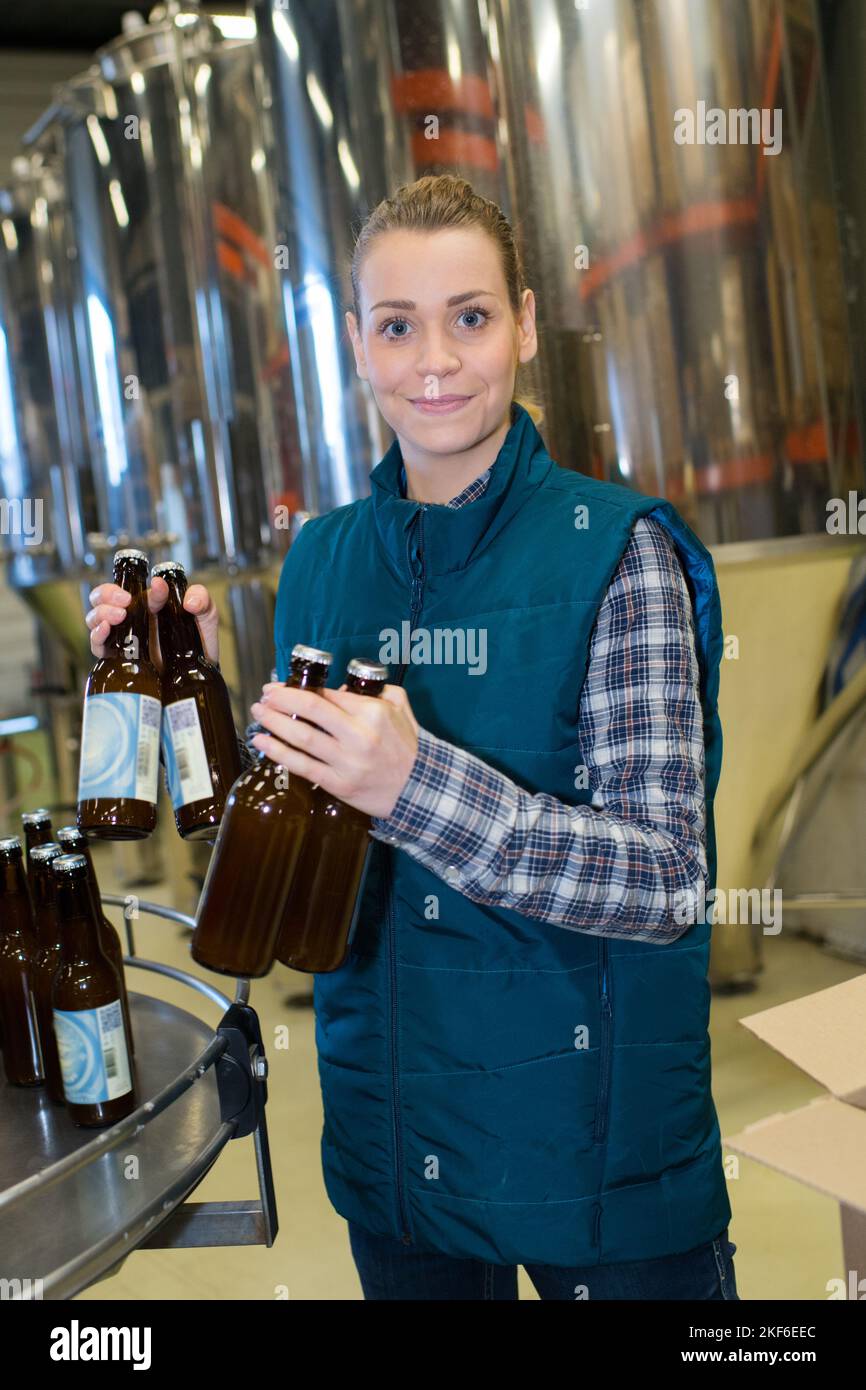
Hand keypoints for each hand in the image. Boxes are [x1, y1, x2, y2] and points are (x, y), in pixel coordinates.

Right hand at [85, 576, 219, 673]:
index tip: (145, 591)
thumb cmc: (200, 641)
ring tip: (119, 617)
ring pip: (95, 619)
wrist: (199, 672)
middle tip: (125, 603)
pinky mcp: (120, 658)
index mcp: (146, 603)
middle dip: (106, 596)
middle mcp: (130, 618)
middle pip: (100, 599)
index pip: (125, 587)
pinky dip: (96, 636)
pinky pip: (97, 646)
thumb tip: (189, 601)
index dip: (127, 585)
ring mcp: (123, 638)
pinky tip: (106, 631)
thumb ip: (203, 599)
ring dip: (101, 614)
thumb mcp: (207, 614)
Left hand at [249, 681, 418, 818]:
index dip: (299, 688)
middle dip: (281, 700)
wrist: (419, 789)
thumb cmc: (407, 747)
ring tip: (259, 713)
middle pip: (311, 710)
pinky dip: (279, 752)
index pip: (329, 695)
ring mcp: (347, 762)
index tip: (280, 687)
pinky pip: (303, 766)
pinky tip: (263, 742)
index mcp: (373, 713)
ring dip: (275, 722)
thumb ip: (376, 691)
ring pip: (302, 737)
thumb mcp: (400, 709)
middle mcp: (358, 736)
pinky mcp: (339, 784)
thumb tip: (341, 690)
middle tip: (265, 695)